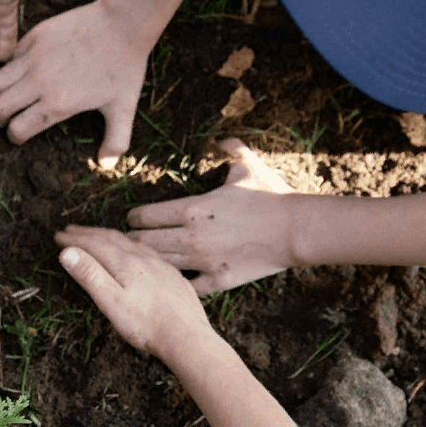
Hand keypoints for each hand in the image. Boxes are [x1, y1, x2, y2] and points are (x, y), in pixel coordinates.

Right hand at [0, 0, 150, 164]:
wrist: (123, 23)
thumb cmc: (125, 68)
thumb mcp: (124, 107)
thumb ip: (116, 140)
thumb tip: (106, 165)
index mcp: (57, 104)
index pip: (17, 129)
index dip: (15, 136)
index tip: (19, 134)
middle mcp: (40, 83)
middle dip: (0, 117)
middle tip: (9, 116)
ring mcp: (34, 58)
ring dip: (0, 92)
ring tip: (10, 94)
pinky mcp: (34, 37)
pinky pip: (10, 57)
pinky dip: (11, 67)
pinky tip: (24, 70)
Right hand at [55, 225, 210, 356]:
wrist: (187, 337)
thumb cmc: (145, 324)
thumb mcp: (110, 301)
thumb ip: (89, 275)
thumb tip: (67, 252)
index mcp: (125, 263)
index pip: (94, 244)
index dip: (74, 240)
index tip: (58, 236)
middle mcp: (144, 258)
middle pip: (112, 238)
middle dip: (89, 233)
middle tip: (71, 230)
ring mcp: (161, 266)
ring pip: (131, 243)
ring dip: (111, 237)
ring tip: (100, 236)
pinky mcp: (173, 276)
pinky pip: (148, 253)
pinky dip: (132, 247)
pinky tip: (136, 254)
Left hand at [128, 138, 296, 293]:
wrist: (296, 229)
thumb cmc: (271, 196)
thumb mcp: (248, 166)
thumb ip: (231, 150)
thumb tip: (222, 139)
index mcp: (192, 208)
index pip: (145, 216)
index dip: (133, 218)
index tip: (131, 219)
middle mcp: (191, 236)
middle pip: (144, 243)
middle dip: (132, 242)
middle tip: (129, 242)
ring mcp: (203, 261)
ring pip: (160, 265)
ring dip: (149, 262)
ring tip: (142, 262)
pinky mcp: (217, 281)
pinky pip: (187, 287)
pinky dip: (177, 284)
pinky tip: (172, 282)